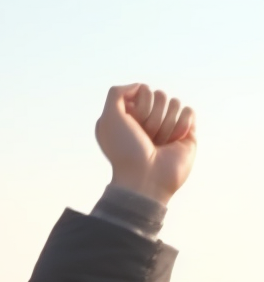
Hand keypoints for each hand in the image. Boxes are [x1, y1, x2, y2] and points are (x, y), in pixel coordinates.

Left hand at [95, 84, 196, 203]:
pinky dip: (181, 125)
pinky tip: (173, 142)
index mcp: (129, 117)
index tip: (133, 125)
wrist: (145, 178)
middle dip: (153, 116)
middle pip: (160, 95)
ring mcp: (167, 126)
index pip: (143, 90)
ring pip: (175, 103)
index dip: (140, 106)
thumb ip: (116, 93)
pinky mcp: (185, 133)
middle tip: (146, 137)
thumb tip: (140, 86)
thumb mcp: (108, 119)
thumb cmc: (125, 150)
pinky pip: (189, 112)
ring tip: (158, 144)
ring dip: (165, 124)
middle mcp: (147, 121)